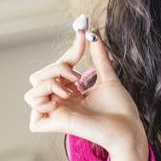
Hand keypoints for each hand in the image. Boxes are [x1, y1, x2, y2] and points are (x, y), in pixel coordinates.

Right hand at [25, 28, 148, 160]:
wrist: (127, 129)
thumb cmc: (121, 109)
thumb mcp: (108, 77)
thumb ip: (99, 56)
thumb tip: (93, 34)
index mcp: (71, 91)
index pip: (59, 66)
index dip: (70, 50)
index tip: (82, 32)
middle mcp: (61, 101)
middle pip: (39, 76)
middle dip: (56, 68)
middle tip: (78, 77)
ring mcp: (56, 112)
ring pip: (32, 89)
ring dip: (49, 82)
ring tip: (71, 92)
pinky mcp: (54, 124)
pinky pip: (33, 107)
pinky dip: (43, 99)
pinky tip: (62, 101)